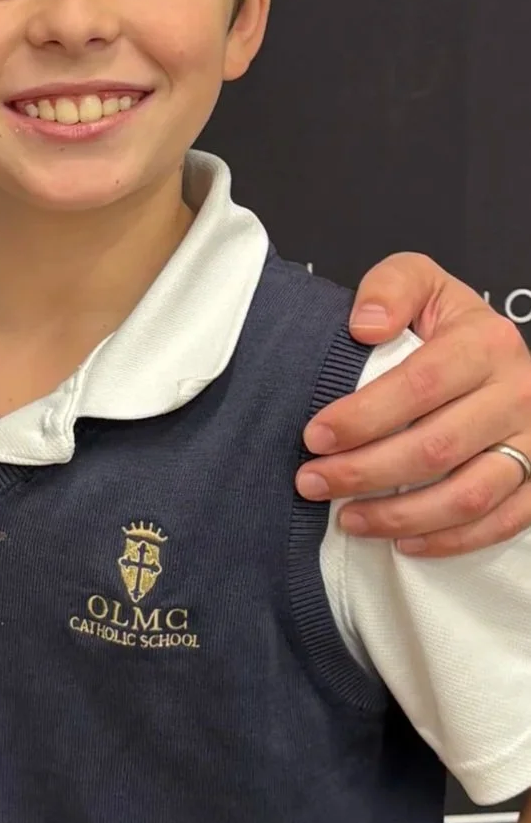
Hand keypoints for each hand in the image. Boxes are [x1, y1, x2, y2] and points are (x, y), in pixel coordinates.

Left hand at [293, 252, 530, 554]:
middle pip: (437, 447)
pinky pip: (502, 523)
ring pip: (468, 494)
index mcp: (487, 342)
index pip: (419, 386)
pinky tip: (403, 542)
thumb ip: (390, 288)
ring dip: (402, 516)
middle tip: (312, 481)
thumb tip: (366, 326)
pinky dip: (451, 540)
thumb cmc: (445, 319)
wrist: (498, 347)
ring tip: (347, 518)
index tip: (314, 436)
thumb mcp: (418, 280)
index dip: (363, 416)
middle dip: (365, 471)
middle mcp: (519, 393)